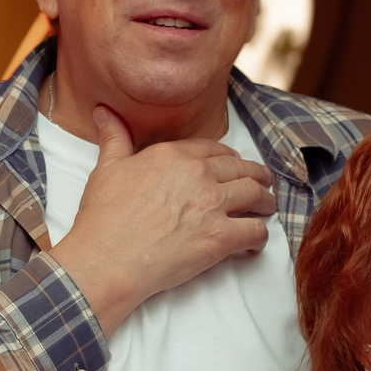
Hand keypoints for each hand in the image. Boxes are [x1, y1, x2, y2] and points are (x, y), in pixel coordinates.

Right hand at [47, 106, 273, 330]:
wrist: (107, 259)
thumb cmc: (103, 217)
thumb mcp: (107, 169)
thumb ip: (114, 138)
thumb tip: (103, 112)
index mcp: (173, 155)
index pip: (215, 149)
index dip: (229, 157)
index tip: (233, 163)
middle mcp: (198, 174)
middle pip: (242, 169)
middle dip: (256, 176)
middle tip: (262, 184)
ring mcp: (213, 205)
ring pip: (256, 195)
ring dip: (265, 202)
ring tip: (266, 208)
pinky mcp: (221, 238)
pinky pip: (256, 231)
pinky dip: (259, 236)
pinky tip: (254, 242)